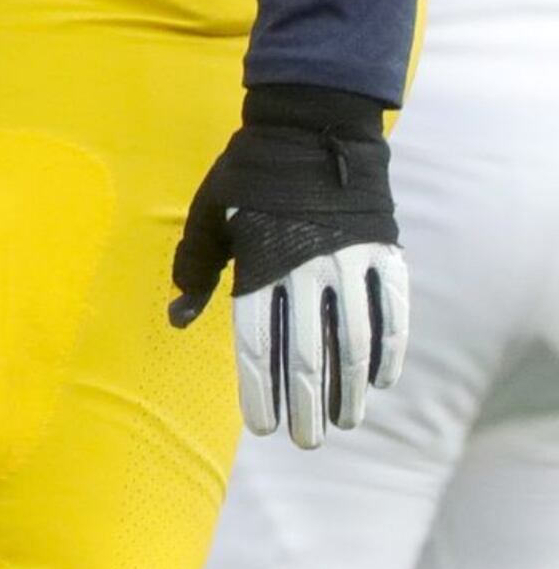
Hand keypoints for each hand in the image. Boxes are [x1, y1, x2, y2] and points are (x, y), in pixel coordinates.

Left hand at [170, 87, 408, 447]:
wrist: (313, 128)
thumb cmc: (249, 175)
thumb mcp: (210, 214)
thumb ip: (195, 268)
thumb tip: (177, 319)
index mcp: (258, 264)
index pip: (256, 342)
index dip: (259, 389)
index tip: (262, 425)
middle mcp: (305, 270)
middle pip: (306, 353)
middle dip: (305, 403)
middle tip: (306, 440)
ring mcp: (349, 263)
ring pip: (352, 342)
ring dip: (349, 388)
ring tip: (345, 420)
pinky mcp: (383, 255)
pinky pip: (390, 314)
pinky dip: (387, 351)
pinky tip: (380, 381)